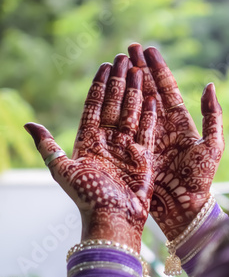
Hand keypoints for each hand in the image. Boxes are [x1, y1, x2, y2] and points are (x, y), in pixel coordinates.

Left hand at [25, 57, 156, 252]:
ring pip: (132, 112)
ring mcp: (127, 147)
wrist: (113, 218)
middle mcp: (108, 141)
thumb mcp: (63, 170)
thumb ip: (48, 146)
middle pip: (115, 104)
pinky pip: (148, 129)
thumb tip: (27, 124)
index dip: (99, 86)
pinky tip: (153, 97)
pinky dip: (151, 113)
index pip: (94, 106)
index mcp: (88, 142)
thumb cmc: (88, 197)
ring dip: (135, 90)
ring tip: (139, 69)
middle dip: (119, 80)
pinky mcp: (143, 155)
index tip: (105, 66)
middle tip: (124, 57)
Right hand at [127, 44, 223, 239]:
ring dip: (128, 84)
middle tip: (127, 49)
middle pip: (148, 91)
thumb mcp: (212, 145)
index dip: (158, 69)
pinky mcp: (136, 149)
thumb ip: (211, 116)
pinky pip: (126, 125)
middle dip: (139, 69)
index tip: (147, 50)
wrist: (185, 208)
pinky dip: (120, 109)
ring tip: (118, 65)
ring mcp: (148, 136)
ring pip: (136, 104)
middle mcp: (162, 125)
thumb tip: (210, 85)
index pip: (167, 88)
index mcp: (180, 122)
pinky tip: (112, 94)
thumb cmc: (201, 179)